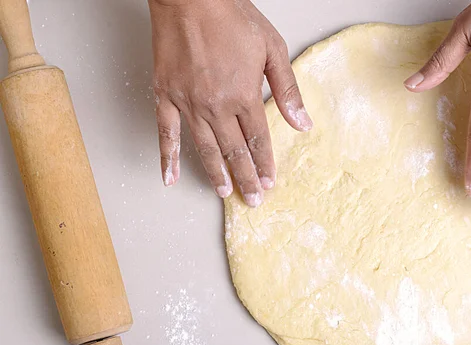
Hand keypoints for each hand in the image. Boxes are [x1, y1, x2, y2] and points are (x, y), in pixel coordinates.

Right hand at [148, 0, 311, 206]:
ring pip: (205, 148)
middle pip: (234, 150)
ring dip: (216, 173)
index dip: (265, 164)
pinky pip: (166, 133)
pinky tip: (169, 177)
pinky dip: (167, 157)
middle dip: (245, 177)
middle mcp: (216, 106)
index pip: (258, 140)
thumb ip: (287, 90)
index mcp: (243, 95)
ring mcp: (188, 103)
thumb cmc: (231, 16)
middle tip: (252, 198)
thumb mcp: (272, 49)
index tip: (269, 182)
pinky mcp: (165, 95)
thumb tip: (303, 123)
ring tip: (224, 192)